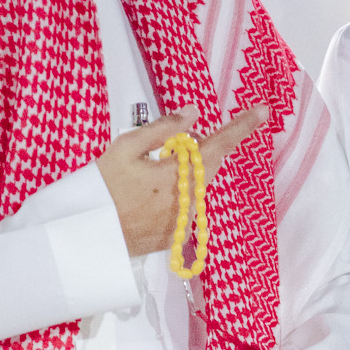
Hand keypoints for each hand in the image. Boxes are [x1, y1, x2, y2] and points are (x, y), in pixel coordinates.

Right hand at [97, 105, 268, 257]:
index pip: (219, 146)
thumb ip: (162, 128)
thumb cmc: (101, 190)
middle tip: (168, 143)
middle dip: (198, 148)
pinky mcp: (175, 234)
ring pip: (196, 184)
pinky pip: (184, 204)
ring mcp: (183, 220)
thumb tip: (192, 112)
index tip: (263, 111)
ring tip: (147, 172)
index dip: (241, 127)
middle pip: (208, 164)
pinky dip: (173, 192)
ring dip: (182, 171)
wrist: (86, 238)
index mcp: (178, 175)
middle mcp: (188, 200)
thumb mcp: (124, 148)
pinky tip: (146, 194)